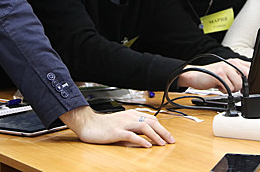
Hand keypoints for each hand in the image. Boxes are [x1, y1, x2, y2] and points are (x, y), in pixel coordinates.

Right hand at [60, 106, 174, 147]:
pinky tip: (147, 145)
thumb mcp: (122, 124)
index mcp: (132, 114)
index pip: (152, 119)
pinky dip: (141, 140)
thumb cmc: (104, 125)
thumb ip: (134, 127)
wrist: (88, 124)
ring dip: (155, 135)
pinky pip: (131, 135)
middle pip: (151, 122)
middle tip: (171, 140)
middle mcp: (129, 117)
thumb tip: (147, 136)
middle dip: (163, 131)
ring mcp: (123, 124)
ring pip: (144, 127)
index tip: (168, 136)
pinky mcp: (116, 131)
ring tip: (162, 143)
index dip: (162, 127)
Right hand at [177, 59, 250, 92]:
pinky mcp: (219, 75)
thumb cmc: (212, 76)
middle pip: (248, 77)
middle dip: (241, 85)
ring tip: (224, 85)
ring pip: (239, 85)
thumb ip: (240, 74)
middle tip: (232, 86)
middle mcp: (232, 63)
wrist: (195, 75)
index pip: (252, 68)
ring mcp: (225, 68)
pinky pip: (230, 89)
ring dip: (231, 89)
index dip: (252, 79)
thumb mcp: (228, 73)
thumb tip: (252, 82)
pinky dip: (224, 91)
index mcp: (236, 61)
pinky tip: (219, 86)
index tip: (246, 85)